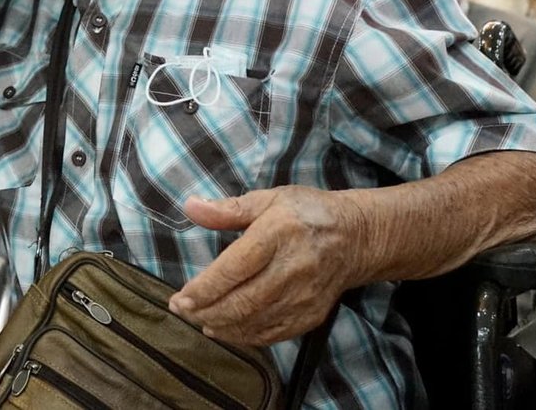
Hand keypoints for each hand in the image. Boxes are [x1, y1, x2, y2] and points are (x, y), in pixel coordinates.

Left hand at [168, 186, 362, 349]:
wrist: (356, 238)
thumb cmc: (306, 214)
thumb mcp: (268, 199)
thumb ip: (227, 209)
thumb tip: (191, 207)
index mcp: (277, 234)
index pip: (233, 269)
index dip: (203, 289)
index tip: (179, 298)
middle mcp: (292, 268)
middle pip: (242, 301)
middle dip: (205, 311)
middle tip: (181, 311)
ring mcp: (304, 296)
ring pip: (255, 322)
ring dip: (221, 326)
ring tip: (198, 320)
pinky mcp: (312, 314)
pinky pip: (273, 333)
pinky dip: (245, 336)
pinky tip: (224, 330)